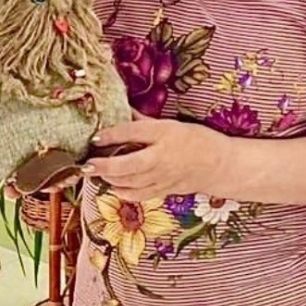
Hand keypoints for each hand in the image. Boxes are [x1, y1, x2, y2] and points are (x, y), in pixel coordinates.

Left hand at [84, 112, 228, 201]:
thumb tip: (121, 111)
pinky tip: (113, 186)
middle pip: (127, 164)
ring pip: (130, 182)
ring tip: (94, 173)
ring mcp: (162, 176)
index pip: (132, 133)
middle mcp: (161, 156)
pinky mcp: (163, 190)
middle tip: (86, 165)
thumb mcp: (170, 124)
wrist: (218, 164)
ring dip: (109, 179)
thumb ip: (143, 121)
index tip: (94, 138)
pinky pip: (139, 194)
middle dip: (104, 166)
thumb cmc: (195, 139)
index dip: (110, 135)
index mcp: (164, 133)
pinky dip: (123, 192)